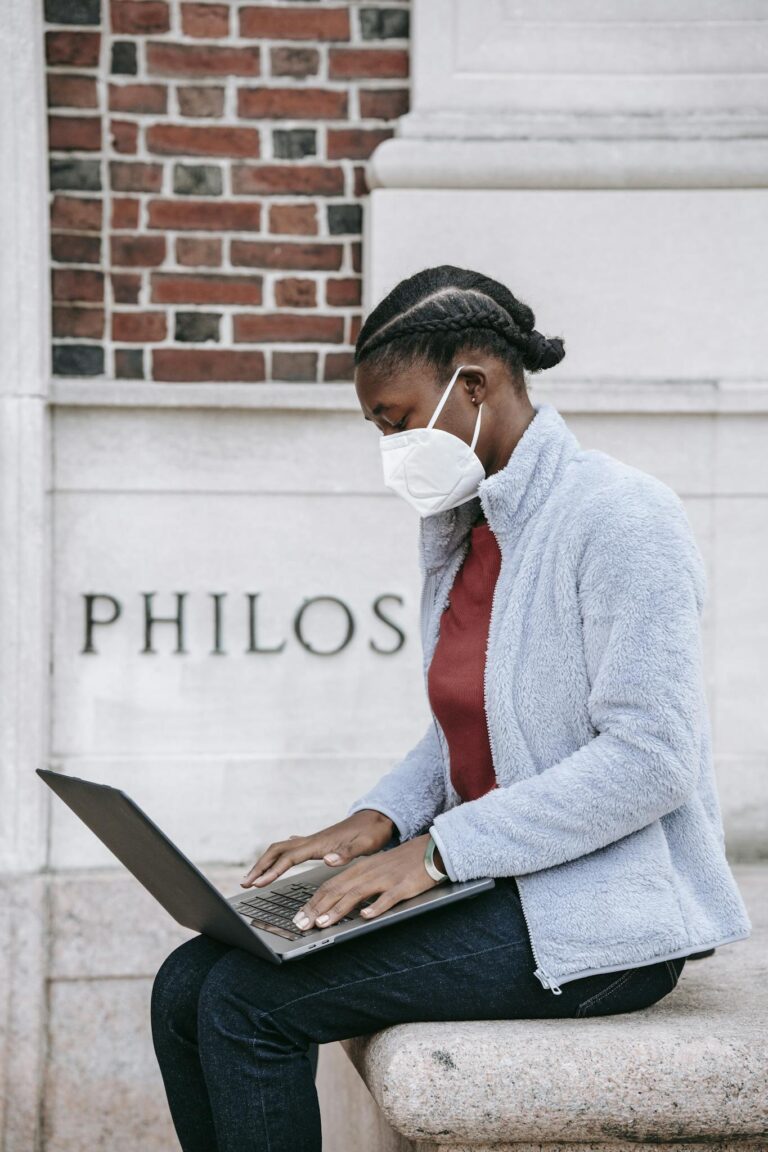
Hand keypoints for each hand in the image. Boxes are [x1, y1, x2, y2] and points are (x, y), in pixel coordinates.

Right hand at [240, 809, 395, 888]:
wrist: (378, 817)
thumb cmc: (371, 833)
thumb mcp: (364, 846)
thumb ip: (345, 853)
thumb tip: (327, 860)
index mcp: (318, 844)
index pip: (288, 858)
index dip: (272, 871)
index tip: (258, 883)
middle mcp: (312, 840)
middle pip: (277, 851)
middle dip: (260, 866)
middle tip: (245, 882)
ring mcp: (313, 840)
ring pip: (281, 849)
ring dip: (265, 862)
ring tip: (254, 877)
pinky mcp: (317, 842)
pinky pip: (291, 849)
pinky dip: (279, 857)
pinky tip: (279, 861)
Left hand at [289, 833, 442, 930]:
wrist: (429, 850)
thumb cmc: (400, 863)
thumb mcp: (374, 868)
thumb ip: (355, 882)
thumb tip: (335, 899)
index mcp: (359, 869)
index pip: (329, 886)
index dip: (312, 902)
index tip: (298, 917)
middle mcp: (368, 873)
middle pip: (337, 890)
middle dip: (317, 909)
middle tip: (301, 925)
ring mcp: (385, 879)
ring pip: (356, 894)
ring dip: (337, 910)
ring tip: (323, 923)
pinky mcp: (402, 886)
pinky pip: (387, 898)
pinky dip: (375, 906)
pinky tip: (365, 916)